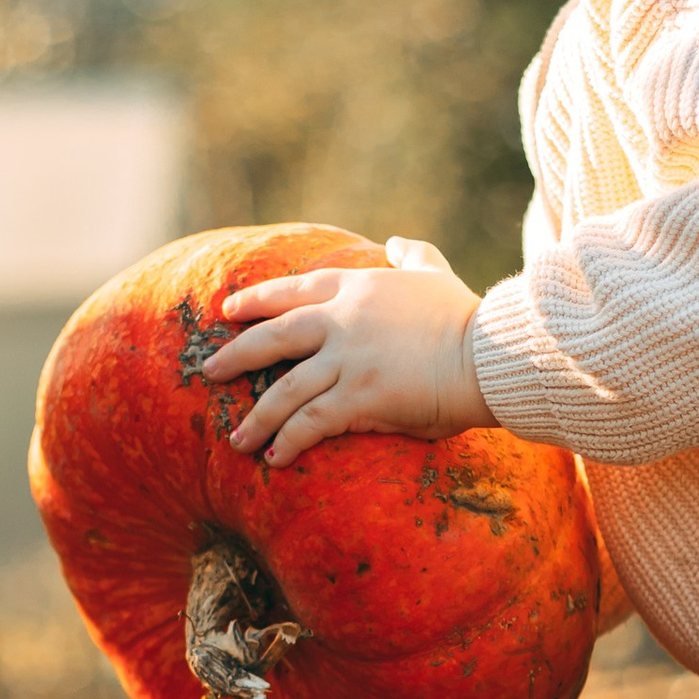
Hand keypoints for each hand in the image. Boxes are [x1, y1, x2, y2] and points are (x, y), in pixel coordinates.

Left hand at [198, 237, 491, 465]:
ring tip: (237, 439)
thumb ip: (414, 255)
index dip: (256, 301)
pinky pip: (311, 422)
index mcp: (357, 288)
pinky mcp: (359, 397)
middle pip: (273, 338)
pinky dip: (289, 440)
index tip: (230, 311)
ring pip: (284, 390)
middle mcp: (342, 320)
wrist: (489, 356)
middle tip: (209, 371)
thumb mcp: (437, 274)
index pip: (293, 291)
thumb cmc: (467, 318)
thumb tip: (397, 241)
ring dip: (257, 417)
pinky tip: (274, 457)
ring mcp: (347, 359)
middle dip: (236, 355)